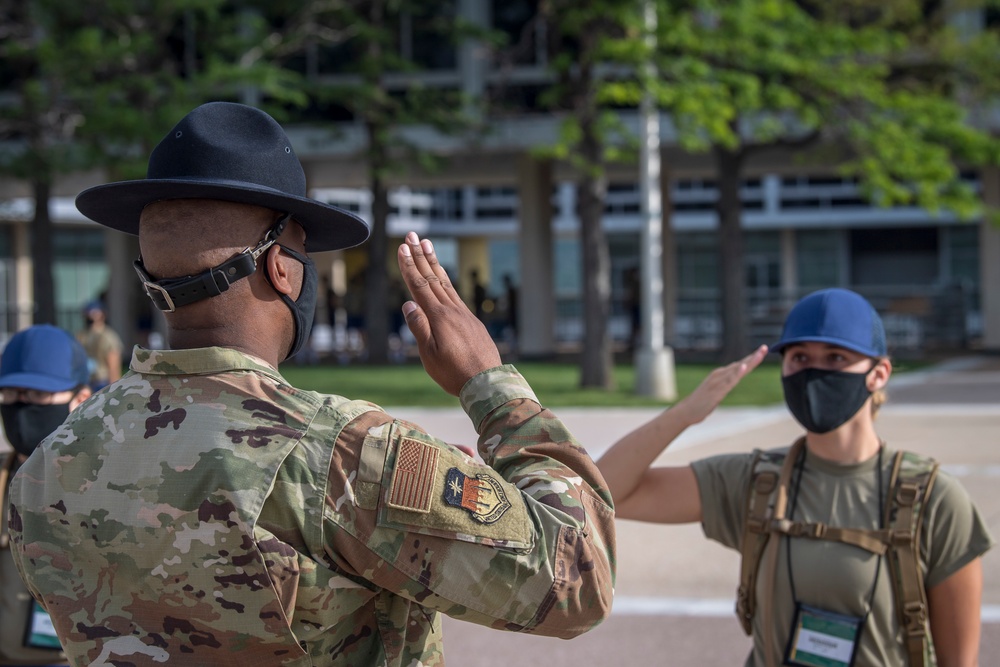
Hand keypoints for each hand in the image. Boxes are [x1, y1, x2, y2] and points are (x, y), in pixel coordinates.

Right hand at [397, 232, 501, 395]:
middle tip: (412, 236)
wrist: (486, 383)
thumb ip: (419, 327)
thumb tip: (408, 303)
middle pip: (432, 278)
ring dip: (434, 263)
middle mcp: (452, 310)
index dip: (409, 266)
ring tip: (428, 245)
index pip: (419, 285)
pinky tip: (442, 277)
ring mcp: (463, 314)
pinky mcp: (471, 321)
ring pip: (445, 283)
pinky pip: (455, 294)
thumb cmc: (454, 373)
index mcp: (439, 317)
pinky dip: (446, 280)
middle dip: (421, 255)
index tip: (403, 248)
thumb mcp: (430, 355)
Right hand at [673, 345, 767, 425]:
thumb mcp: (718, 390)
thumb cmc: (702, 401)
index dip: (752, 358)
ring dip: (749, 362)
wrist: (688, 410)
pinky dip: (737, 373)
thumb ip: (726, 383)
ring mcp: (718, 381)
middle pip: (740, 364)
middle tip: (765, 347)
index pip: (740, 364)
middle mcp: (720, 374)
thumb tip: (735, 379)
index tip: (763, 350)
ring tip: (759, 354)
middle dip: (753, 356)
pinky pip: (729, 381)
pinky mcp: (717, 390)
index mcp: (721, 374)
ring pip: (737, 370)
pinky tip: (744, 367)